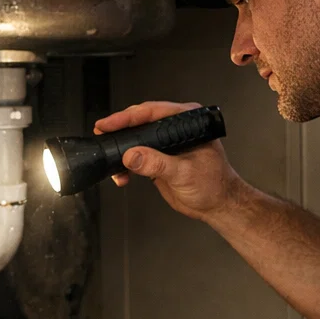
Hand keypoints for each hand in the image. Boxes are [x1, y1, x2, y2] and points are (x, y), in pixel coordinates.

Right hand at [95, 101, 245, 221]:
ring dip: (120, 149)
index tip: (109, 123)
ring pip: (136, 139)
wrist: (217, 205)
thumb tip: (132, 156)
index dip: (128, 117)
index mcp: (187, 122)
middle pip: (140, 122)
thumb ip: (157, 164)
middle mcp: (176, 129)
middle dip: (119, 129)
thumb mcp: (184, 173)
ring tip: (108, 157)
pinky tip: (121, 175)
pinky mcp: (159, 159)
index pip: (152, 113)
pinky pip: (137, 157)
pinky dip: (125, 165)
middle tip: (102, 133)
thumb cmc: (214, 185)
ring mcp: (166, 144)